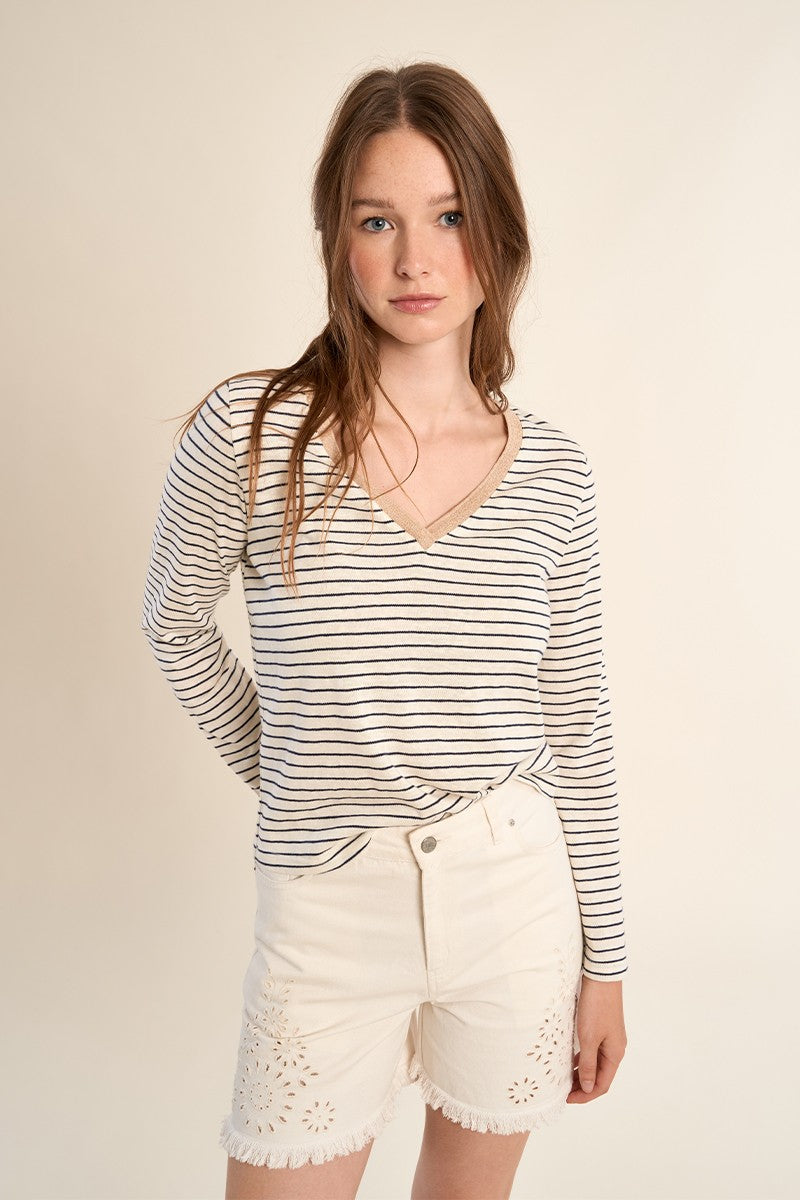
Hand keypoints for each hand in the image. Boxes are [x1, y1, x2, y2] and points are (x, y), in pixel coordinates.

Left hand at [566, 976, 626, 1103]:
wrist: (601, 977)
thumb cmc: (596, 1007)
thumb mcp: (588, 1038)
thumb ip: (587, 1064)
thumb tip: (587, 1087)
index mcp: (615, 1054)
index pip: (602, 1085)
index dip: (585, 1095)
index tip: (567, 1099)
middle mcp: (615, 1048)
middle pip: (600, 1076)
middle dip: (583, 1086)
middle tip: (563, 1092)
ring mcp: (609, 1038)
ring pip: (595, 1063)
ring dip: (581, 1073)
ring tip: (564, 1080)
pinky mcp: (602, 1028)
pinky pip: (593, 1051)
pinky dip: (582, 1059)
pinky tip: (569, 1060)